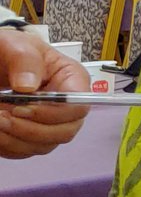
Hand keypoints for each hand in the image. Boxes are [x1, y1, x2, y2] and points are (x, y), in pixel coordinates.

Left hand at [0, 31, 90, 158]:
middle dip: (32, 130)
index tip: (21, 108)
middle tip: (3, 116)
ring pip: (45, 145)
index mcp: (72, 81)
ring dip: (16, 138)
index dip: (54, 113)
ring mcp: (50, 123)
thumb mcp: (16, 46)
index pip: (78, 106)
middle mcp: (66, 106)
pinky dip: (9, 145)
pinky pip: (26, 151)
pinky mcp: (32, 135)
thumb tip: (28, 85)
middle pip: (65, 131)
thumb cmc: (11, 51)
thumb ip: (25, 60)